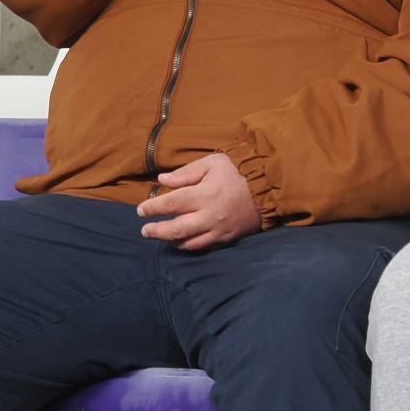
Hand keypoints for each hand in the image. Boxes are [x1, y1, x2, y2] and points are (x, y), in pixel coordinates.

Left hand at [137, 152, 261, 250]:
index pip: (171, 204)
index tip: (141, 210)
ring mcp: (219, 230)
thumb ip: (186, 172)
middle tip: (144, 230)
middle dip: (156, 231)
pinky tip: (182, 242)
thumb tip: (162, 180)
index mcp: (204, 194)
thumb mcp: (212, 163)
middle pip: (176, 229)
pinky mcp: (227, 238)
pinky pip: (204, 247)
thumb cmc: (238, 171)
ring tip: (161, 237)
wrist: (268, 187)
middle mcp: (209, 216)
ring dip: (171, 241)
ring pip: (189, 243)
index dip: (153, 208)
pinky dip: (189, 246)